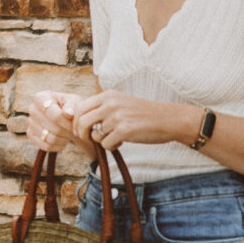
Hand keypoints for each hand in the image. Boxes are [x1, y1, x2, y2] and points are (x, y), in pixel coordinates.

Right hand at [25, 89, 80, 153]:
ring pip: (50, 139)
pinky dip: (58, 146)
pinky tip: (63, 139)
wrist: (63, 114)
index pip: (55, 116)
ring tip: (69, 133)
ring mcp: (30, 123)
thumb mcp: (74, 101)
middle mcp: (32, 109)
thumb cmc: (70, 106)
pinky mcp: (30, 134)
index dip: (68, 123)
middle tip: (75, 130)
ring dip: (64, 139)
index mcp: (41, 98)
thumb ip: (72, 106)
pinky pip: (46, 146)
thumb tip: (68, 114)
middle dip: (67, 131)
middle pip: (54, 128)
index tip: (76, 125)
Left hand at [72, 90, 195, 151]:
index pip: (81, 107)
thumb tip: (82, 121)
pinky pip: (106, 144)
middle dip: (81, 133)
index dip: (76, 121)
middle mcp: (111, 103)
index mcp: (109, 95)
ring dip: (101, 141)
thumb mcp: (122, 103)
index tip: (79, 130)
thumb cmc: (144, 114)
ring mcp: (117, 116)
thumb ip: (103, 108)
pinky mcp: (124, 130)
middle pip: (81, 121)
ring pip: (94, 135)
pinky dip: (112, 147)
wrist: (167, 119)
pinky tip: (122, 142)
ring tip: (114, 138)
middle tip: (86, 140)